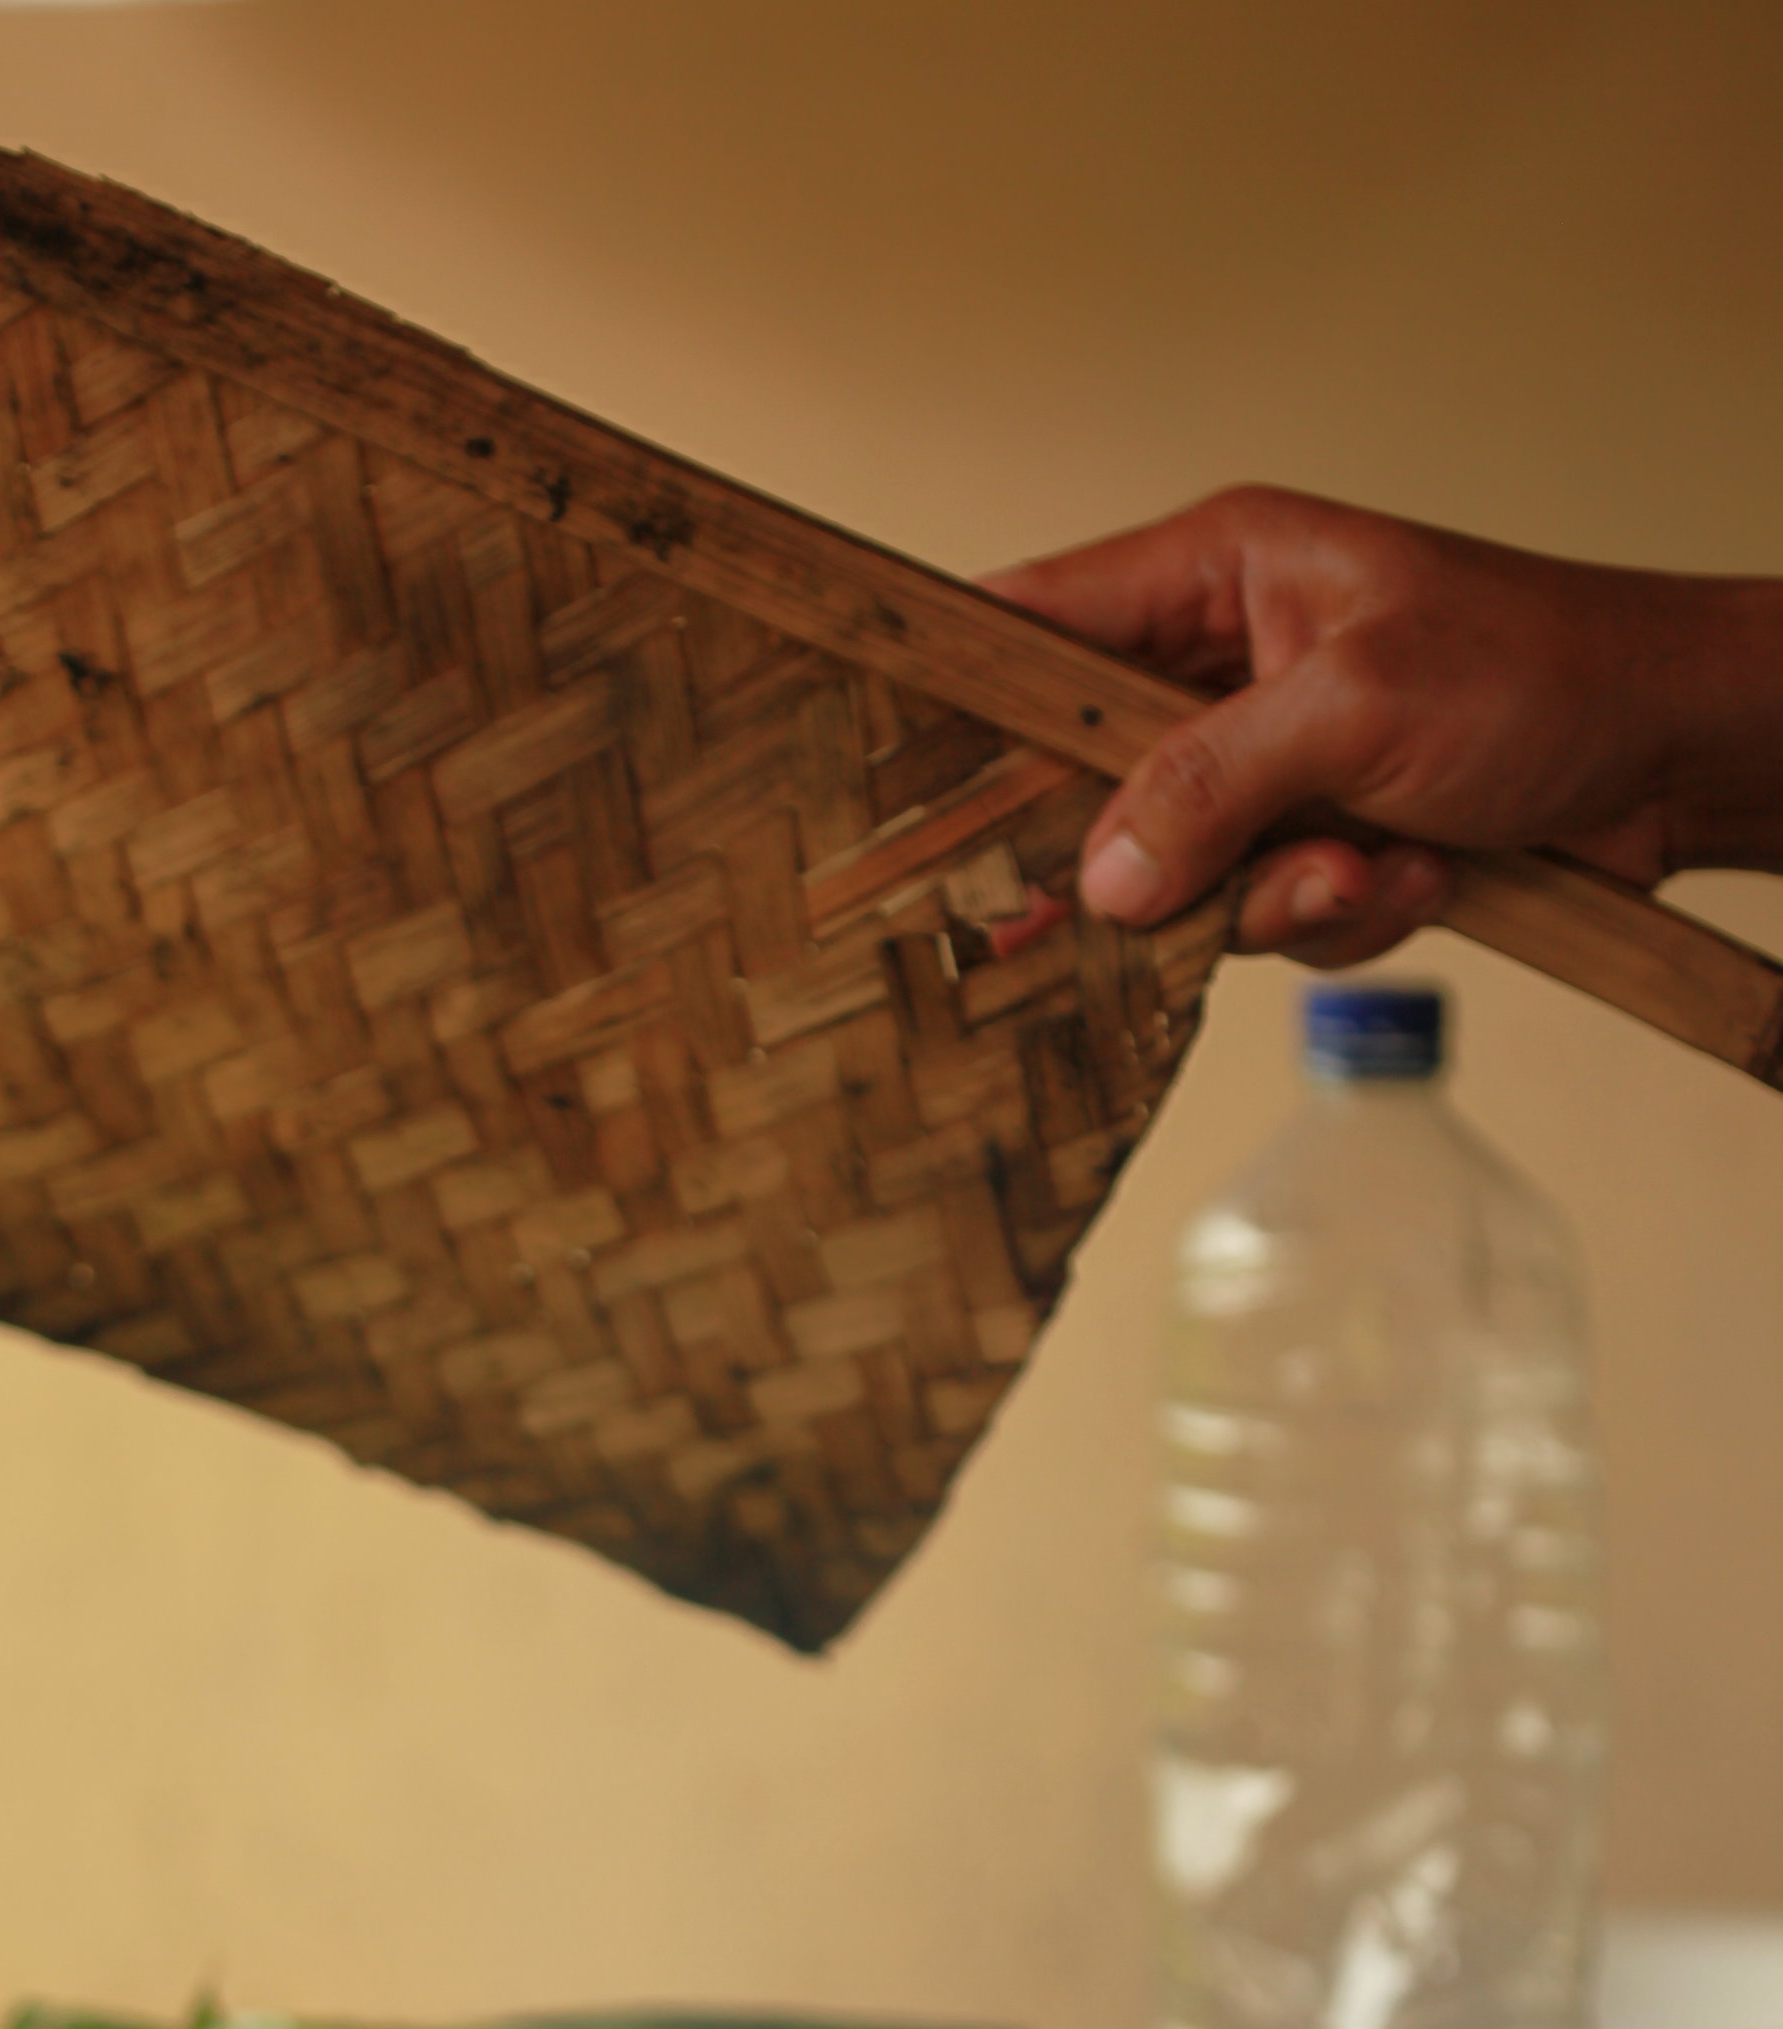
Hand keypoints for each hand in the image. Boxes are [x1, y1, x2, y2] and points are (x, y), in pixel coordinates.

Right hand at [986, 486, 1782, 966]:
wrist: (1674, 756)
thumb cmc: (1544, 671)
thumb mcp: (1358, 708)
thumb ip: (1211, 785)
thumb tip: (1099, 876)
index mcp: (1219, 573)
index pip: (1037, 621)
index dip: (956, 692)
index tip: (890, 773)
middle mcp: (1225, 668)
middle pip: (1091, 782)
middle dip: (1149, 853)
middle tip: (1141, 900)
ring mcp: (1270, 765)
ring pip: (1181, 877)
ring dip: (1277, 897)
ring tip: (1373, 858)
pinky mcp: (1318, 842)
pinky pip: (1265, 918)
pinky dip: (1342, 917)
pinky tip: (1417, 873)